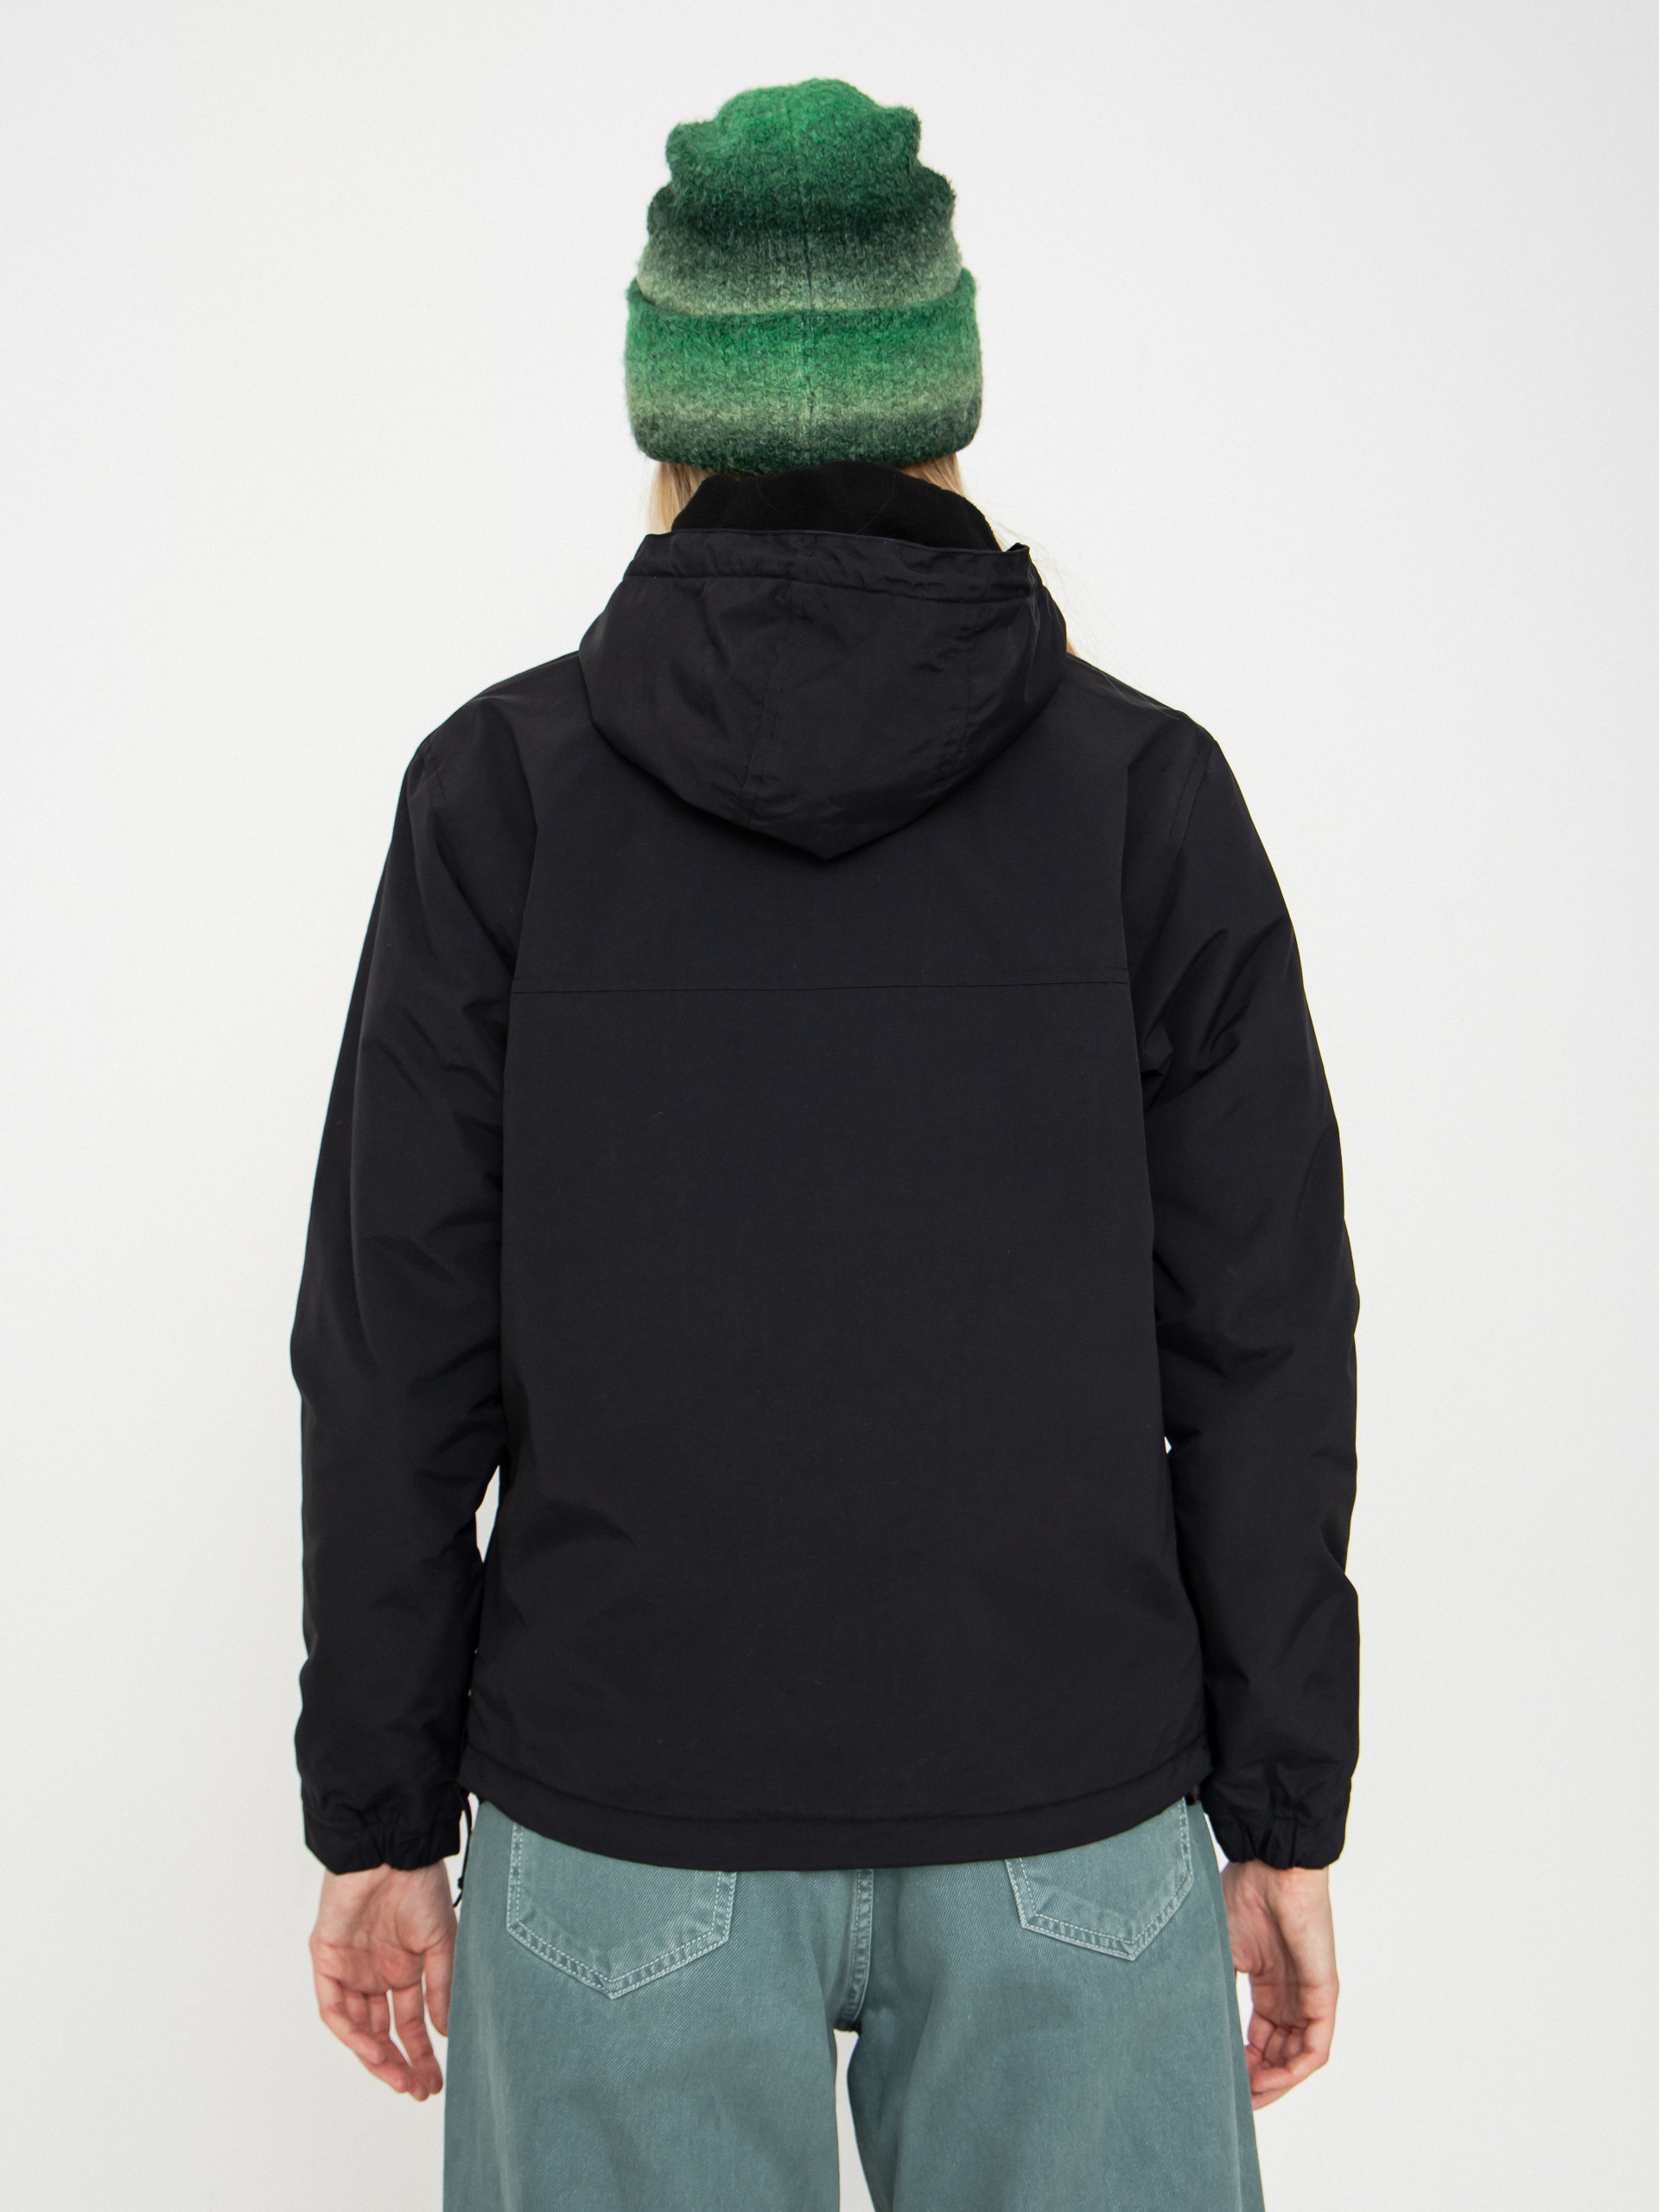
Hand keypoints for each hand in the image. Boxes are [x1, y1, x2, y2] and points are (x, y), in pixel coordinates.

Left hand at [309, 1862, 455, 2097]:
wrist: (389, 1850)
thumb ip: (440, 1986)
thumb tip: (447, 2032)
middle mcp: (374, 1974)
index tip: (435, 2081)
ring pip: (358, 2027)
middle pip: (383, 2032)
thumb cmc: (419, 1885)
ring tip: (398, 2077)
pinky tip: (375, 2048)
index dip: (421, 2052)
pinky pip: (334, 2008)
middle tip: (418, 2090)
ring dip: (376, 2056)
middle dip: (400, 2063)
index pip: (409, 2022)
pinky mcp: (326, 1960)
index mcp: (403, 1967)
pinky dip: (353, 2033)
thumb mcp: (441, 1941)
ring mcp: (349, 1969)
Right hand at [1220, 1861, 1337, 2108]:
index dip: (1241, 2067)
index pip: (1258, 2041)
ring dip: (1275, 2083)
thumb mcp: (1218, 1952)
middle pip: (1278, 2056)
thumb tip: (1181, 2026)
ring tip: (1249, 2098)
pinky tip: (1272, 2079)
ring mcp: (1309, 1997)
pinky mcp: (1324, 1994)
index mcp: (1267, 1986)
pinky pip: (1316, 2046)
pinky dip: (1295, 2069)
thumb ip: (1210, 1988)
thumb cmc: (1242, 1895)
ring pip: (1297, 2059)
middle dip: (1257, 2083)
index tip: (1219, 2086)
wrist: (1270, 1865)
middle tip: (1232, 2101)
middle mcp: (1290, 1997)